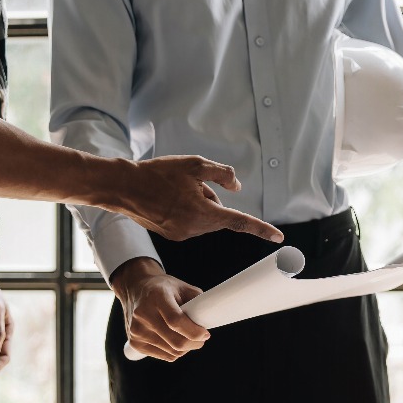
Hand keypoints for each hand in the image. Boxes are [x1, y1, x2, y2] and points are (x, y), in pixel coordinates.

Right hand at [110, 257, 208, 361]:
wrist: (136, 288)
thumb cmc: (164, 288)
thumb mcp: (182, 287)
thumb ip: (197, 301)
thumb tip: (210, 319)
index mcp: (156, 297)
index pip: (176, 321)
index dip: (195, 331)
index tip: (205, 333)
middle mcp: (143, 314)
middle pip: (176, 341)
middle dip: (195, 343)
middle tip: (202, 338)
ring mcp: (137, 330)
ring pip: (172, 352)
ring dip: (187, 348)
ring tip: (189, 337)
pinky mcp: (135, 343)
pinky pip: (165, 356)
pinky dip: (176, 352)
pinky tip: (177, 341)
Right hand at [114, 156, 283, 242]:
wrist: (124, 188)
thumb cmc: (159, 173)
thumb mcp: (194, 164)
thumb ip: (222, 174)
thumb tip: (237, 187)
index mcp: (203, 213)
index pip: (239, 221)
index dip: (261, 228)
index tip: (278, 238)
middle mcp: (195, 229)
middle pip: (219, 213)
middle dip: (211, 198)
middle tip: (188, 183)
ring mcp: (183, 234)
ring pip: (205, 217)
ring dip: (198, 203)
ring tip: (173, 190)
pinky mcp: (173, 235)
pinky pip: (192, 221)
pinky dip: (187, 209)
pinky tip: (167, 199)